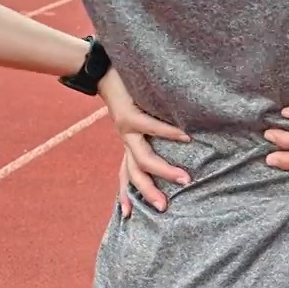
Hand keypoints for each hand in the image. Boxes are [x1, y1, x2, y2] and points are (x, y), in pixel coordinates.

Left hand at [98, 69, 190, 217]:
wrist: (102, 70)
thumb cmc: (128, 92)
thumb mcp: (138, 116)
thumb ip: (151, 131)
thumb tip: (182, 139)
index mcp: (127, 143)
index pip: (125, 175)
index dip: (126, 195)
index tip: (128, 216)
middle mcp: (125, 140)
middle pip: (135, 174)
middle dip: (149, 192)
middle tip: (165, 208)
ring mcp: (126, 130)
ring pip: (143, 158)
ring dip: (163, 171)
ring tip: (184, 179)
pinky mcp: (129, 115)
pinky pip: (151, 127)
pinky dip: (169, 133)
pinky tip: (186, 137)